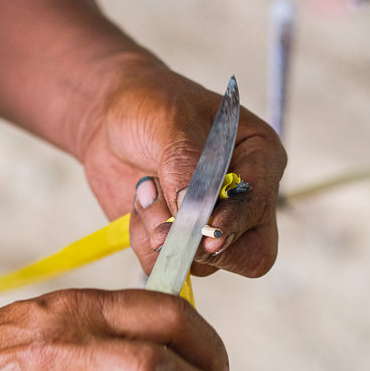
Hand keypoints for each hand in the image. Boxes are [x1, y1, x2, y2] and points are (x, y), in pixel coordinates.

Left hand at [80, 61, 286, 277]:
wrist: (108, 118)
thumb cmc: (150, 105)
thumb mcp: (170, 122)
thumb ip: (185, 165)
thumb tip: (194, 213)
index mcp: (260, 160)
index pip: (261, 207)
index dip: (236, 223)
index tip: (207, 230)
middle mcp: (243, 200)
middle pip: (249, 255)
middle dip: (204, 247)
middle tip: (166, 230)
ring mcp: (210, 225)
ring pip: (201, 263)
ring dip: (164, 232)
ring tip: (145, 189)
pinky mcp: (177, 241)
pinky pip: (165, 264)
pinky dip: (143, 240)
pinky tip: (137, 203)